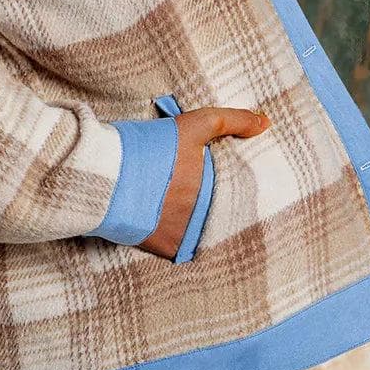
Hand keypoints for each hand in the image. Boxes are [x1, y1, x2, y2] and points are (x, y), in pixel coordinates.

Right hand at [138, 106, 271, 258]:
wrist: (104, 173)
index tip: (218, 186)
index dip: (229, 192)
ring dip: (193, 225)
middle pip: (216, 216)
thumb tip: (265, 122)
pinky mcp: (160, 247)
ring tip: (180, 210)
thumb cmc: (149, 147)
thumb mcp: (192, 125)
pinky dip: (174, 238)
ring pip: (199, 234)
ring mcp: (182, 236)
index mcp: (214, 191)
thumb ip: (231, 121)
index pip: (235, 198)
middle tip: (195, 197)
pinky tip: (166, 223)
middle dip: (211, 209)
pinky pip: (177, 248)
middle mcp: (203, 218)